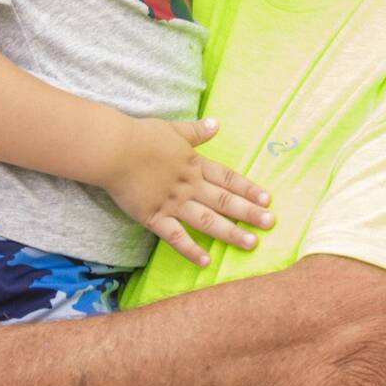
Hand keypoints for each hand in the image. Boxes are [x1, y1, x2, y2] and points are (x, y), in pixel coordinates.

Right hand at [104, 117, 274, 266]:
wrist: (114, 150)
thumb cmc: (141, 136)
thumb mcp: (173, 129)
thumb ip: (196, 131)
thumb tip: (216, 124)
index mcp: (194, 164)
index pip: (227, 178)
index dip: (248, 188)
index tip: (267, 198)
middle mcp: (189, 185)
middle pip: (224, 201)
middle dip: (249, 212)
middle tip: (270, 222)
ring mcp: (173, 203)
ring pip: (208, 220)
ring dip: (231, 232)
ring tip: (251, 243)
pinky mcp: (155, 217)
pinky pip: (176, 237)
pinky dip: (191, 250)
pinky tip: (206, 261)